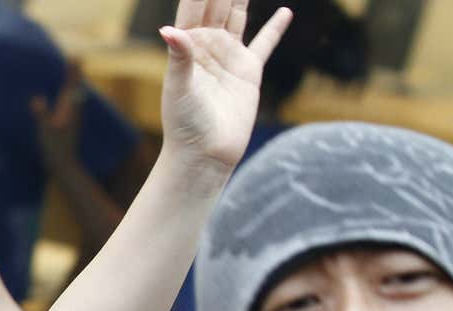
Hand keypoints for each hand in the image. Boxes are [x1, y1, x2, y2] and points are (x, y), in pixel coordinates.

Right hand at [31, 61, 85, 172]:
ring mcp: (73, 118)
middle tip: (74, 60)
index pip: (73, 84)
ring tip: (69, 75)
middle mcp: (74, 110)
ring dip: (72, 85)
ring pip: (75, 96)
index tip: (75, 56)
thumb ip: (41, 113)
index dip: (74, 71)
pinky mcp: (69, 126)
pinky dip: (67, 97)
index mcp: (69, 107)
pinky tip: (62, 100)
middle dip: (74, 74)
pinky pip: (70, 105)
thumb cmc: (55, 148)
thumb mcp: (45, 130)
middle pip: (76, 87)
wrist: (64, 167)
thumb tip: (36, 99)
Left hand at [157, 0, 290, 174]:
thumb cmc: (184, 124)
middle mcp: (207, 46)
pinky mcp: (248, 72)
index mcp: (187, 45)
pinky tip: (284, 11)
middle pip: (217, 4)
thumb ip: (179, 57)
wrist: (204, 154)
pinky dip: (275, 29)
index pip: (194, 5)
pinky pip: (264, 44)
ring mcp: (228, 57)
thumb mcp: (179, 88)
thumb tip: (168, 30)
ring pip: (237, 16)